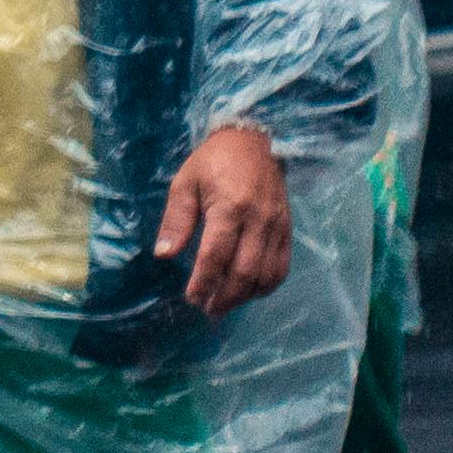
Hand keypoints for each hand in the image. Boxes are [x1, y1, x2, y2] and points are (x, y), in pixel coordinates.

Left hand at [161, 116, 294, 316]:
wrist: (254, 143)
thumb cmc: (212, 162)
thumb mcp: (185, 183)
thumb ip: (176, 220)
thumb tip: (163, 255)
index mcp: (230, 207)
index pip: (217, 254)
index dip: (204, 281)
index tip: (192, 298)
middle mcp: (258, 221)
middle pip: (244, 271)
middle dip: (225, 296)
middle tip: (207, 310)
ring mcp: (277, 228)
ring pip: (266, 275)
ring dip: (245, 296)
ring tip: (224, 306)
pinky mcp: (288, 232)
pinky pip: (281, 268)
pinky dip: (265, 286)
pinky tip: (248, 292)